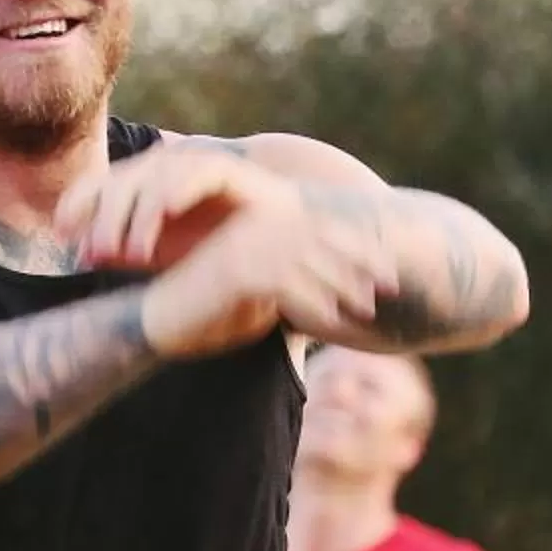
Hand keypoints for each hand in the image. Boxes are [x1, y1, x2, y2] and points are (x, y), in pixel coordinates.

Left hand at [54, 145, 299, 272]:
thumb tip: (80, 254)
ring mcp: (194, 166)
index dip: (77, 205)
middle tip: (100, 254)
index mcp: (141, 188)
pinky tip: (167, 209)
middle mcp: (163, 171)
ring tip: (136, 254)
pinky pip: (199, 170)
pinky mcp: (228, 169)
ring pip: (156, 178)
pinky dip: (180, 186)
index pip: (99, 186)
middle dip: (106, 218)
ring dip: (140, 215)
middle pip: (122, 182)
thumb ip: (123, 248)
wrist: (278, 237)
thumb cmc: (215, 247)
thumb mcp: (160, 252)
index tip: (62, 235)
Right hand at [137, 203, 395, 359]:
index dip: (355, 247)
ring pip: (308, 259)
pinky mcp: (234, 270)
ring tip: (367, 306)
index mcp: (260, 226)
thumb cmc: (209, 314)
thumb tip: (331, 295)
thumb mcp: (260, 299)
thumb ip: (290, 288)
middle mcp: (253, 228)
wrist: (159, 324)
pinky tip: (333, 319)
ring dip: (342, 282)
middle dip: (359, 261)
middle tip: (391, 283)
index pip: (317, 228)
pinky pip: (286, 283)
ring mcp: (243, 246)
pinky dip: (313, 302)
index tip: (385, 269)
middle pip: (319, 238)